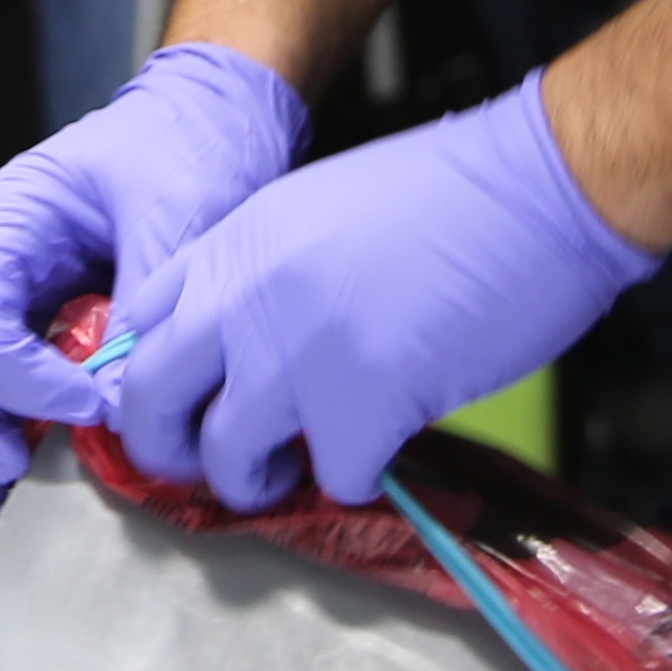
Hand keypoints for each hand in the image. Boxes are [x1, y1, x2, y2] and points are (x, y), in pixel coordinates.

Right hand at [0, 41, 307, 512]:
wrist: (210, 127)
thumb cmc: (185, 149)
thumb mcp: (177, 211)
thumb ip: (144, 302)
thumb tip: (120, 399)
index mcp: (7, 218)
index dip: (18, 379)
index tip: (89, 406)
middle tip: (9, 468)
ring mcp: (2, 305)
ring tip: (17, 489)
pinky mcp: (32, 340)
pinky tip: (41, 481)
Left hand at [109, 74, 656, 513]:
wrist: (534, 188)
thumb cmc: (450, 195)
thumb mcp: (317, 213)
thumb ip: (263, 277)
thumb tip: (241, 351)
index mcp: (234, 243)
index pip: (137, 326)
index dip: (149, 379)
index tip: (178, 406)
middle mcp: (245, 298)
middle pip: (149, 402)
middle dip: (170, 450)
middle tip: (212, 462)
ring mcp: (298, 355)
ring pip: (224, 462)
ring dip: (255, 482)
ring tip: (293, 470)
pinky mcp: (363, 406)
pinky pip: (335, 481)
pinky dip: (360, 476)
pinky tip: (385, 444)